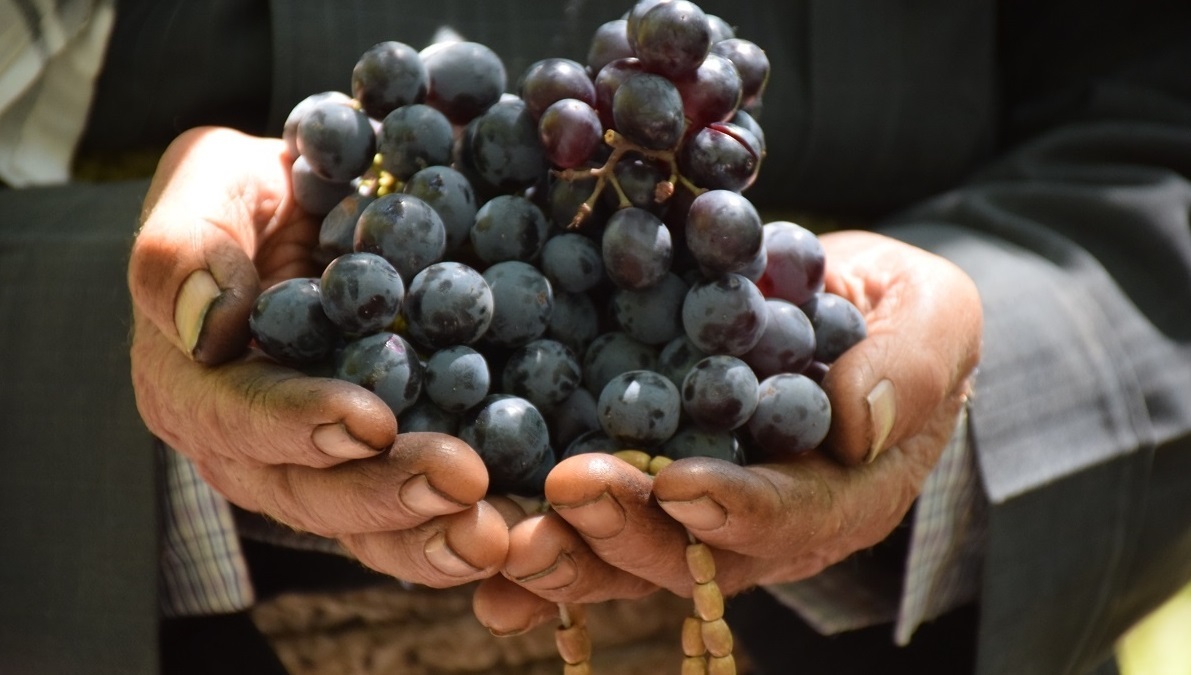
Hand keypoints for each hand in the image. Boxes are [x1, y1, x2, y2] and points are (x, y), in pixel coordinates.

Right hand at [129, 127, 506, 585]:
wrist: (326, 215)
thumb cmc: (258, 197)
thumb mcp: (209, 184)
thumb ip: (184, 247)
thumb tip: (206, 323)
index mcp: (196, 387)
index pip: (240, 417)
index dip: (299, 425)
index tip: (370, 421)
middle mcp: (254, 452)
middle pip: (312, 494)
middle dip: (386, 494)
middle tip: (461, 481)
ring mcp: (323, 476)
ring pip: (371, 530)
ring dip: (434, 537)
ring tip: (496, 535)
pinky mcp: (388, 477)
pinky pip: (424, 523)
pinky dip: (470, 532)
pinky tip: (524, 533)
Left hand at [474, 230, 981, 633]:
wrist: (842, 314)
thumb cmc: (895, 312)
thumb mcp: (932, 311)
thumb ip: (911, 363)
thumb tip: (859, 421)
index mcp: (845, 492)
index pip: (795, 517)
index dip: (738, 509)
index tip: (679, 483)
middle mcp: (767, 528)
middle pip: (698, 555)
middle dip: (632, 531)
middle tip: (568, 490)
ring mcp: (701, 523)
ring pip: (634, 561)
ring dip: (571, 559)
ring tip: (508, 541)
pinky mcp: (649, 500)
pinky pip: (595, 539)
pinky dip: (541, 561)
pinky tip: (485, 568)